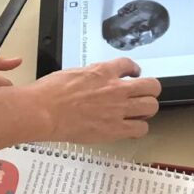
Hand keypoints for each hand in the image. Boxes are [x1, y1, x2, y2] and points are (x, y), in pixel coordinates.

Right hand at [27, 58, 160, 143]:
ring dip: (147, 109)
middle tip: (143, 94)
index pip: (129, 64)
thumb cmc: (48, 93)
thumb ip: (88, 77)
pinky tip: (132, 128)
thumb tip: (91, 80)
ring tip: (140, 112)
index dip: (134, 70)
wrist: (43, 111)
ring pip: (151, 106)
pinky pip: (141, 129)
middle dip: (149, 90)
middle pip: (151, 86)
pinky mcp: (114, 129)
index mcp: (102, 71)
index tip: (134, 74)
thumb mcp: (70, 73)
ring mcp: (117, 109)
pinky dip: (139, 129)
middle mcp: (115, 88)